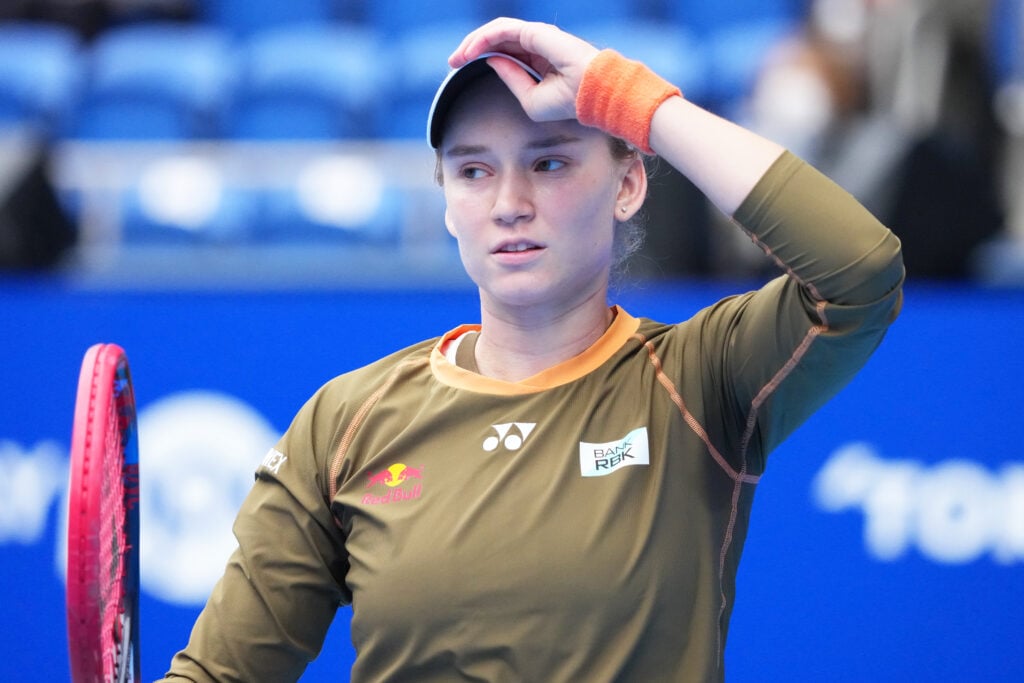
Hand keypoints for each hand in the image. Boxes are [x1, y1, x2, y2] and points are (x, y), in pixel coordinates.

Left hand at [448, 17, 599, 122]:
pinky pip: (502, 29)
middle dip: (471, 48)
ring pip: (496, 31)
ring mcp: (535, 36)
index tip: (460, 68)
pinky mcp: (534, 32)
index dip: (481, 56)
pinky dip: (484, 37)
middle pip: (497, 39)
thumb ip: (511, 77)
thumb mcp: (530, 98)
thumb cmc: (566, 101)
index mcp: (538, 59)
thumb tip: (491, 59)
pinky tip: (471, 50)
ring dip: (474, 41)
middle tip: (452, 61)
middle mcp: (536, 44)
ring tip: (457, 56)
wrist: (589, 94)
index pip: (504, 51)